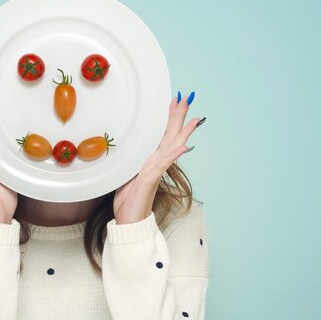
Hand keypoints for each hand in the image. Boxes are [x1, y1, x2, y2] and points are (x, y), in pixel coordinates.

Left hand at [113, 93, 203, 224]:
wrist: (129, 222)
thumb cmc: (128, 201)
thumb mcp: (126, 176)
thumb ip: (132, 163)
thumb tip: (130, 150)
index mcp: (150, 160)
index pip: (161, 135)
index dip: (168, 118)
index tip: (174, 100)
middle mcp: (156, 164)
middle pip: (170, 136)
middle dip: (179, 117)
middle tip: (187, 97)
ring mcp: (155, 171)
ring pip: (171, 147)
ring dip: (182, 132)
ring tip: (194, 118)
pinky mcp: (150, 180)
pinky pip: (163, 165)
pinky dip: (173, 154)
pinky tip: (183, 145)